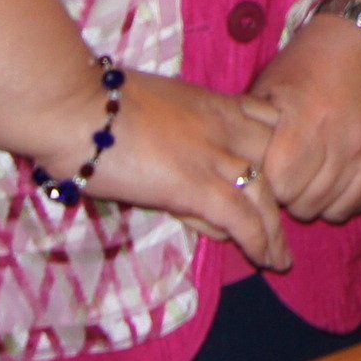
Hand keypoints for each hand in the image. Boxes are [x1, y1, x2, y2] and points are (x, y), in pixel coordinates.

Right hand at [84, 73, 292, 268]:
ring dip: (275, 231)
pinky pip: (243, 220)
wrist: (76, 107)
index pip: (266, 122)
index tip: (274, 175)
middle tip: (284, 222)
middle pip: (275, 160)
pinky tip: (266, 259)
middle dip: (283, 192)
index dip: (274, 150)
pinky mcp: (199, 188)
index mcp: (212, 102)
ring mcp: (215, 157)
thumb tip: (161, 139)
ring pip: (266, 197)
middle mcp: (224, 127)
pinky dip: (259, 242)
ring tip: (280, 257)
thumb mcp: (149, 102)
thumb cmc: (95, 102)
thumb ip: (168, 122)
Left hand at [248, 8, 360, 226]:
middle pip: (307, 203)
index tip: (270, 170)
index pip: (280, 186)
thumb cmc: (314, 57)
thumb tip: (238, 163)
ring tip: (314, 177)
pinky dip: (348, 196)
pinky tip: (338, 176)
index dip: (270, 182)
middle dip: (293, 195)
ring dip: (320, 199)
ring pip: (337, 209)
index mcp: (307, 122)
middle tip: (291, 175)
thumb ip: (255, 127)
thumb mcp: (273, 83)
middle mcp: (343, 142)